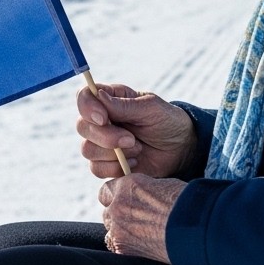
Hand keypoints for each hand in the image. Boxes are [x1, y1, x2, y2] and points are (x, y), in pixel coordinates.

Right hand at [77, 83, 195, 178]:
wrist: (181, 150)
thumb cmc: (167, 122)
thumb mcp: (151, 108)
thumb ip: (124, 105)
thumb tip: (98, 96)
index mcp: (109, 100)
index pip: (84, 98)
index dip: (87, 108)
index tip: (104, 118)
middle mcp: (100, 121)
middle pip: (82, 127)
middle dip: (106, 136)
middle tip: (132, 139)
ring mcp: (101, 143)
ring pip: (88, 150)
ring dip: (114, 153)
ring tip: (138, 149)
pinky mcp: (106, 164)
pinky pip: (96, 169)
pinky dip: (116, 168)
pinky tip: (135, 162)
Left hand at [99, 174, 185, 262]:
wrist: (192, 229)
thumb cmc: (185, 205)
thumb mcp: (162, 186)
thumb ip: (144, 190)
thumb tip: (142, 195)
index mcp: (127, 185)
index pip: (108, 189)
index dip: (116, 195)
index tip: (125, 200)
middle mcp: (118, 204)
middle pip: (107, 208)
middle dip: (117, 212)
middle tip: (134, 218)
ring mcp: (118, 227)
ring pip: (110, 226)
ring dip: (120, 228)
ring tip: (140, 231)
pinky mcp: (122, 246)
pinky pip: (114, 243)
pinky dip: (123, 243)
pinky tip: (139, 242)